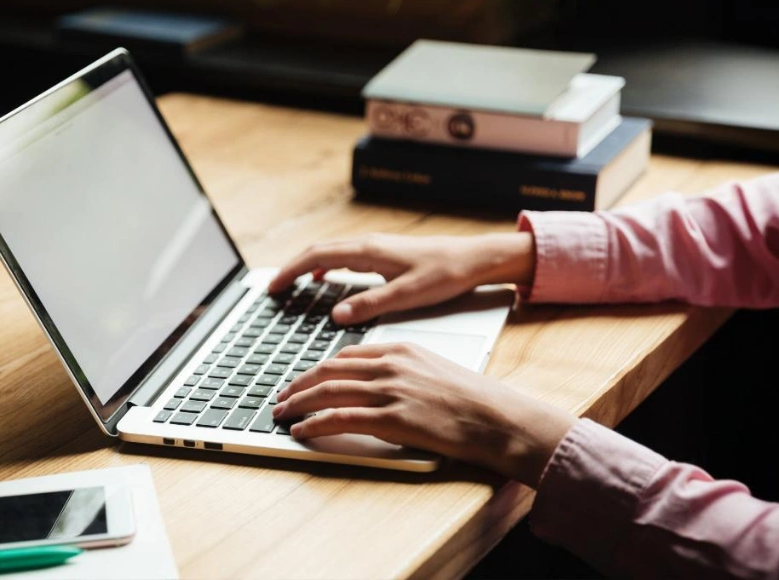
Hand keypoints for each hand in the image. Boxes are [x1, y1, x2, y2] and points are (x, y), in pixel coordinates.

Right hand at [267, 232, 534, 324]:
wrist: (473, 259)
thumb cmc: (445, 274)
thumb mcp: (407, 295)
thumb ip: (370, 305)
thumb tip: (336, 315)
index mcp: (369, 252)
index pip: (317, 257)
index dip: (291, 271)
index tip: (273, 287)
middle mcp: (368, 245)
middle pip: (318, 251)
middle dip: (292, 269)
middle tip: (274, 288)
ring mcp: (376, 247)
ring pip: (330, 252)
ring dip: (308, 266)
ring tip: (292, 284)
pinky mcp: (384, 254)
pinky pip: (345, 256)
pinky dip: (327, 266)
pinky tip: (327, 278)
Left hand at [272, 342, 575, 486]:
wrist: (498, 419)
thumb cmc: (474, 401)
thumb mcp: (435, 370)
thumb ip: (403, 372)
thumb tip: (377, 385)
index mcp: (401, 349)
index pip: (346, 355)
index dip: (318, 368)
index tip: (303, 379)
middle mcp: (391, 365)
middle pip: (329, 370)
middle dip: (299, 384)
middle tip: (281, 396)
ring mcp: (389, 390)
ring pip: (328, 391)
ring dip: (298, 403)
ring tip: (281, 413)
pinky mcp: (390, 418)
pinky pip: (339, 418)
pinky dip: (314, 423)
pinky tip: (301, 430)